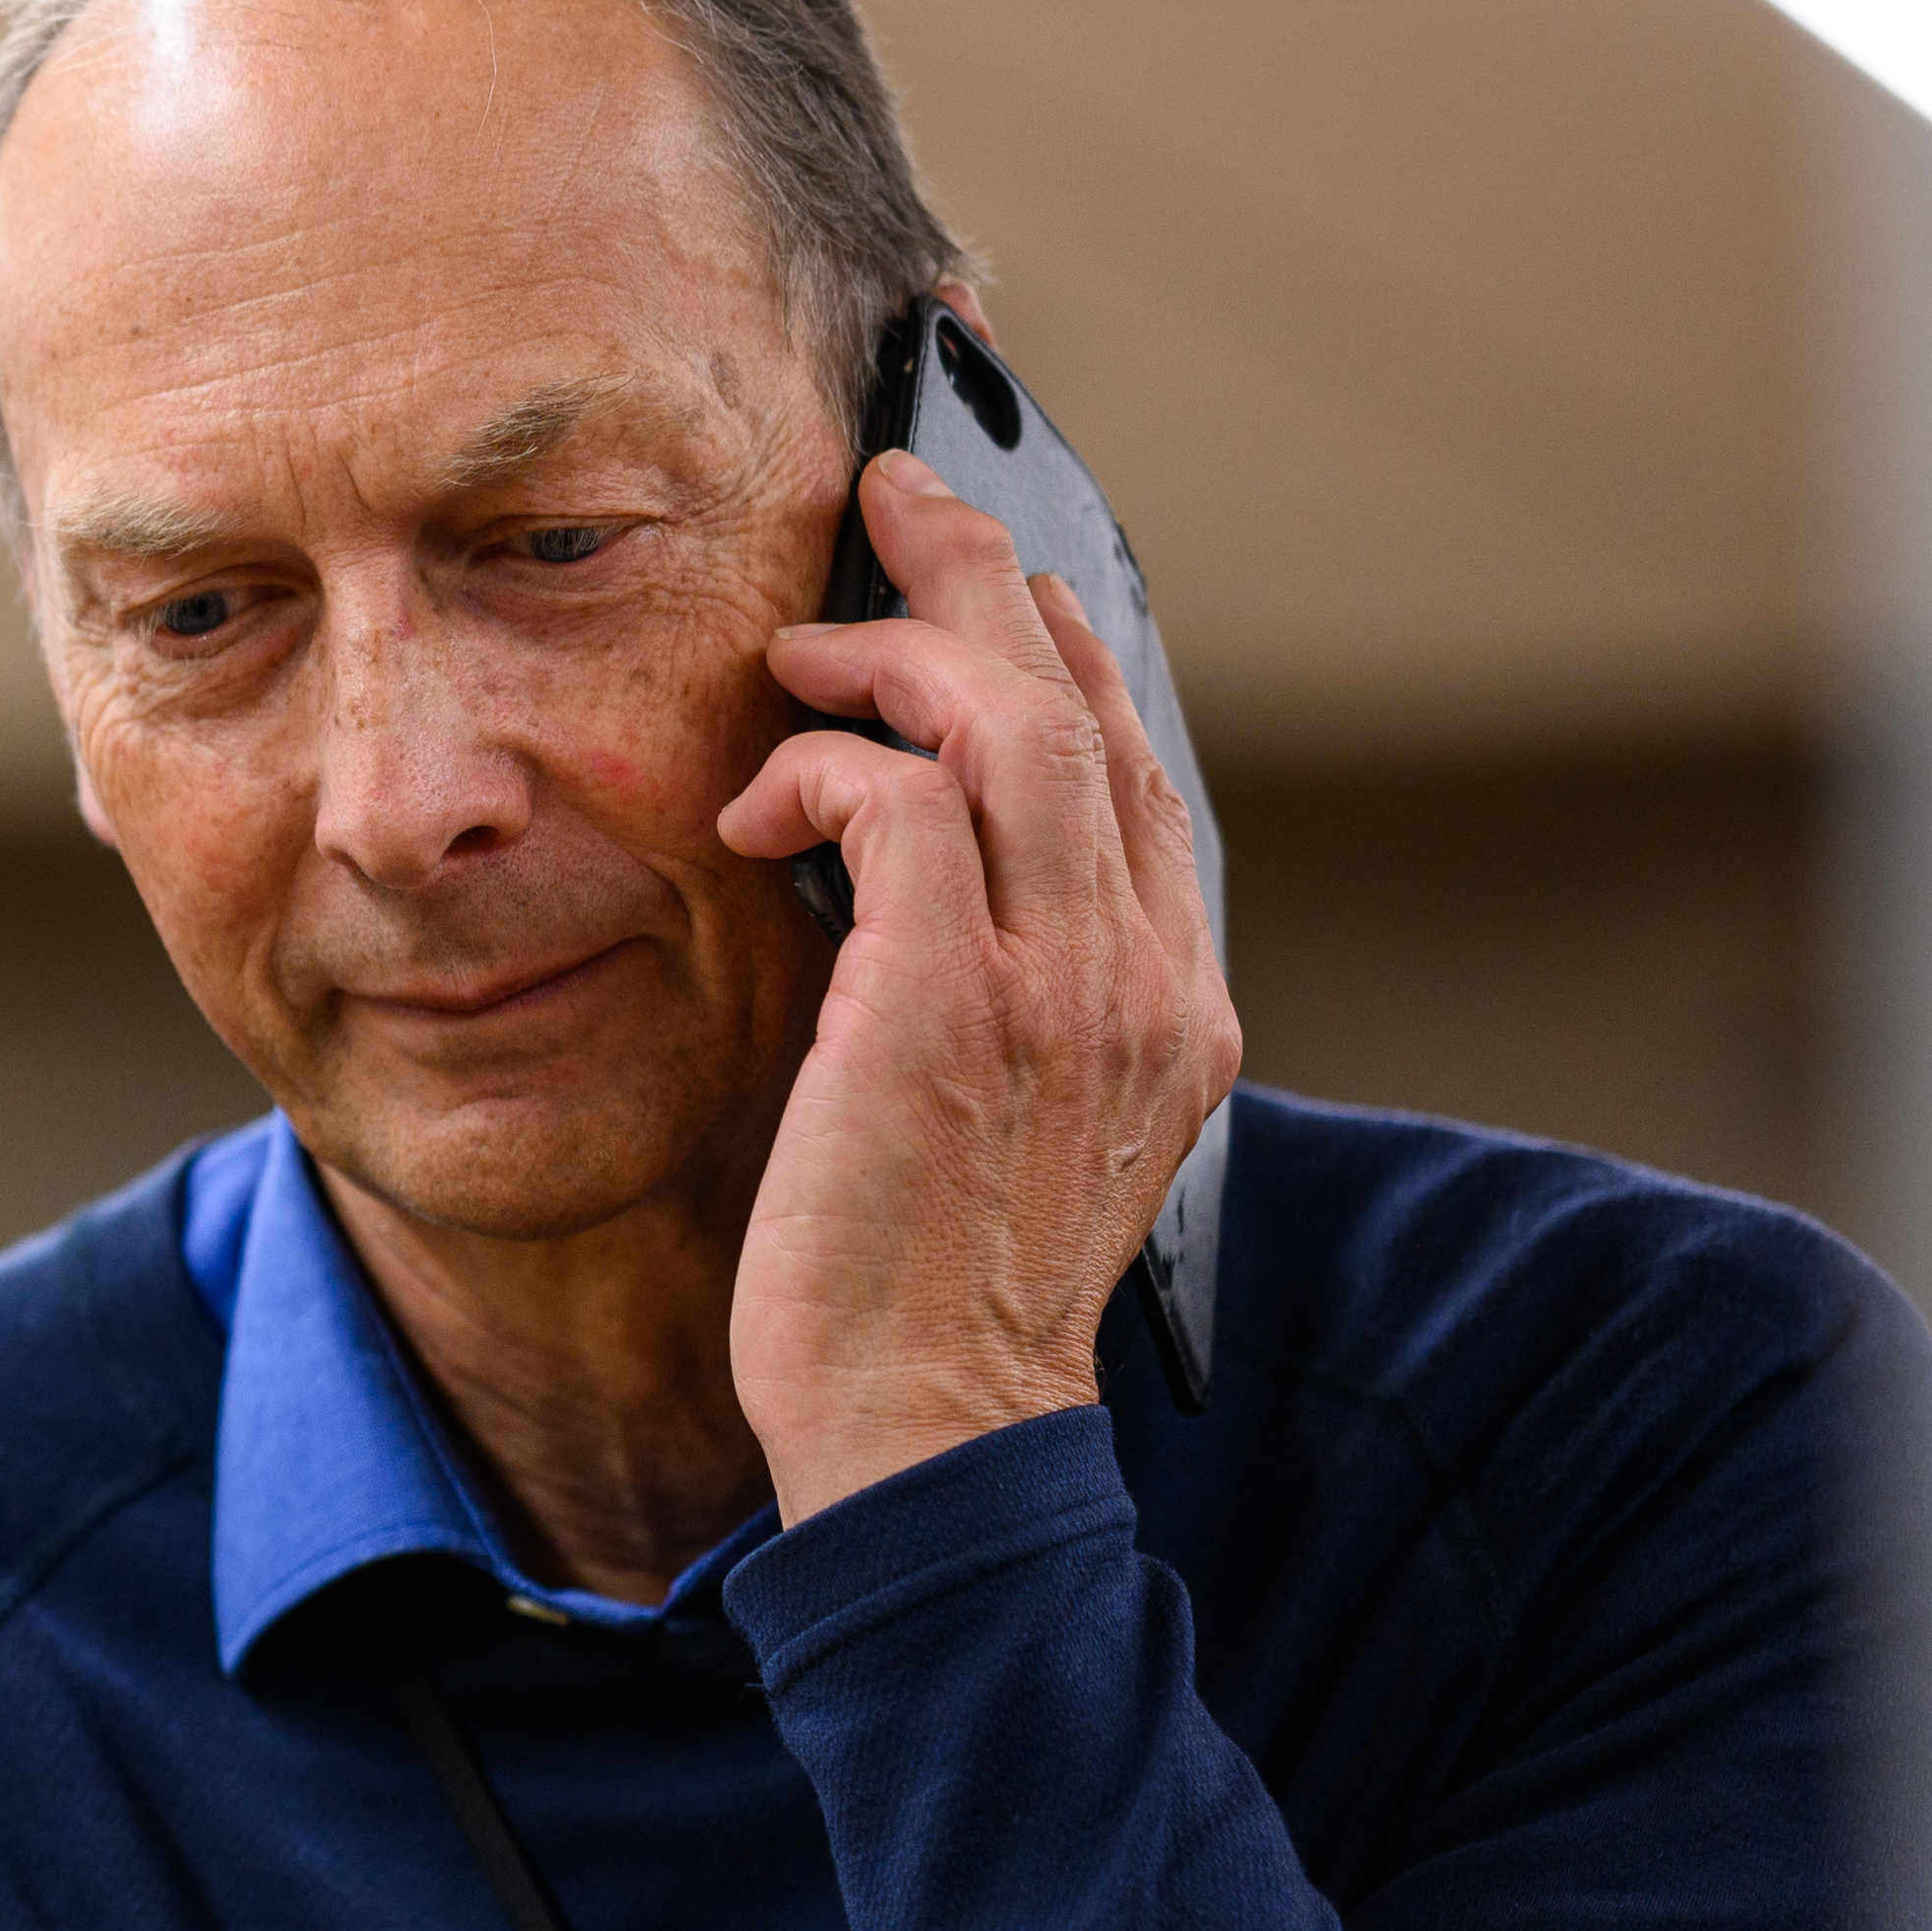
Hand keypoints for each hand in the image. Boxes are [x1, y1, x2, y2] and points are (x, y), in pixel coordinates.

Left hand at [714, 450, 1241, 1522]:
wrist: (932, 1432)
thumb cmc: (929, 1299)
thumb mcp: (1008, 1133)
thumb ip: (1001, 1003)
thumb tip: (903, 889)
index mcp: (1172, 1007)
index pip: (1143, 777)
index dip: (1066, 655)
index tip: (990, 589)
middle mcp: (1141, 979)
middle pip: (1084, 706)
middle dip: (981, 581)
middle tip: (888, 498)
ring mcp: (1061, 985)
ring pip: (1008, 722)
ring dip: (892, 652)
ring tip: (799, 647)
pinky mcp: (949, 1003)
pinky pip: (897, 799)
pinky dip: (825, 769)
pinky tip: (759, 812)